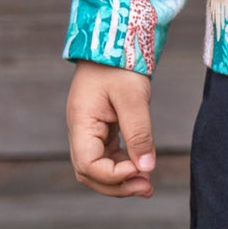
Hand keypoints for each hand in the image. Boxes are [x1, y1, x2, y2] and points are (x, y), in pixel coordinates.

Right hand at [66, 61, 156, 197]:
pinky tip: (142, 168)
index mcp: (80, 123)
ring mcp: (89, 130)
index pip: (88, 165)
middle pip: (89, 173)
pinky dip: (124, 166)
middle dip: (117, 185)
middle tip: (147, 188)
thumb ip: (139, 133)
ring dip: (121, 180)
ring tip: (147, 185)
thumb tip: (146, 168)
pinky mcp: (101, 128)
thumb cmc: (120, 63)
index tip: (139, 169)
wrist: (114, 41)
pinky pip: (108, 156)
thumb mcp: (133, 96)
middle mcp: (80, 131)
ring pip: (98, 168)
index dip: (113, 175)